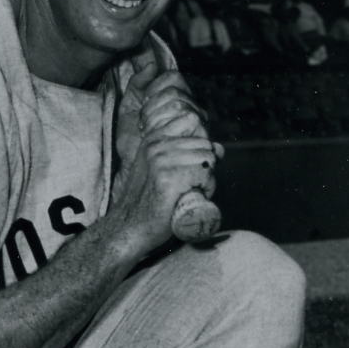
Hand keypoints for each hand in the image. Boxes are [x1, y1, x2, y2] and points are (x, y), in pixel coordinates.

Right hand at [111, 59, 220, 252]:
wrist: (128, 228)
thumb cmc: (150, 201)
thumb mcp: (162, 169)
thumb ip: (185, 153)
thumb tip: (220, 147)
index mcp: (154, 138)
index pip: (192, 119)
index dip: (200, 144)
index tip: (193, 164)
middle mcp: (157, 145)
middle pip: (205, 144)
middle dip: (205, 167)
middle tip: (191, 186)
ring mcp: (161, 161)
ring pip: (208, 159)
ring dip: (207, 180)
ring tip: (190, 193)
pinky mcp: (168, 179)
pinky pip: (205, 176)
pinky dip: (206, 189)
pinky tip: (190, 198)